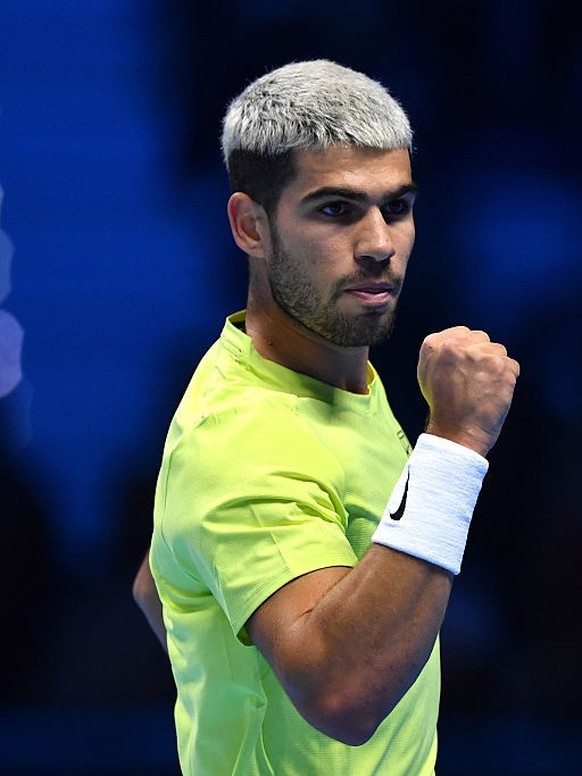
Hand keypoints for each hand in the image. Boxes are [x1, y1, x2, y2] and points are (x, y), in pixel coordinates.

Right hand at [417, 326, 519, 455]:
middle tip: (474, 381)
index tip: (467, 368)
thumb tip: (459, 341)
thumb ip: (440, 353)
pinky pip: (512, 366)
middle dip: (482, 357)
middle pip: (482, 339)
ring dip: (496, 368)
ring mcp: (479, 355)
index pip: (463, 333)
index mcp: (434, 345)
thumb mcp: (427, 373)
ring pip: (499, 351)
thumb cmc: (442, 408)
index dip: (468, 351)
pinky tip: (494, 394)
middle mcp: (455, 345)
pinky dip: (507, 380)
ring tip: (483, 389)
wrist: (455, 433)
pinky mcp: (500, 366)